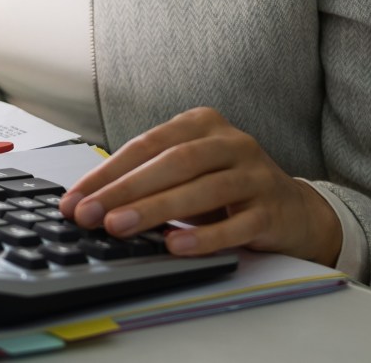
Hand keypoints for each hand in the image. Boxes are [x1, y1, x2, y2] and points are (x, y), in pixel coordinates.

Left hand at [59, 107, 341, 265]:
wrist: (294, 211)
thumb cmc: (226, 189)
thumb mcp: (188, 174)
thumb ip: (149, 180)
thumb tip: (92, 203)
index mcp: (201, 124)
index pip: (146, 145)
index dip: (108, 172)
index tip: (76, 198)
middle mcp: (230, 141)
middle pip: (171, 163)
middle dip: (124, 189)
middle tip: (90, 213)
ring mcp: (254, 173)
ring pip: (201, 189)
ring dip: (155, 209)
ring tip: (119, 227)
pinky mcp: (272, 209)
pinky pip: (235, 224)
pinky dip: (204, 237)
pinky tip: (176, 246)